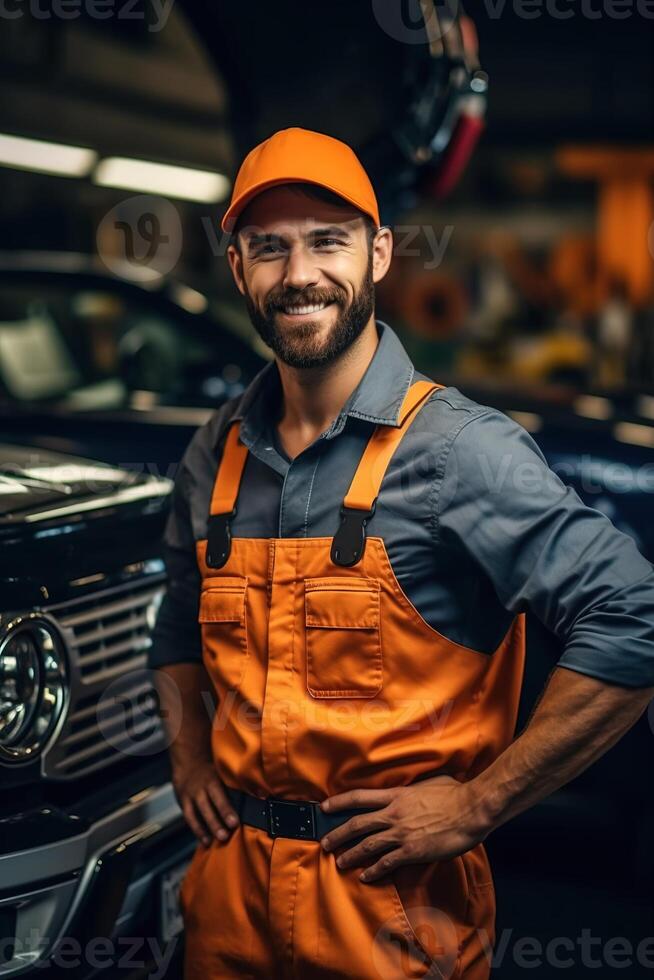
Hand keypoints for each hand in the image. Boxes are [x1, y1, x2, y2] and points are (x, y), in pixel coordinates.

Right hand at [173, 760, 239, 846]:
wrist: (188, 763)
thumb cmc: (213, 771)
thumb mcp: (223, 773)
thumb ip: (236, 785)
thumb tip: (261, 796)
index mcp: (212, 780)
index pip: (219, 796)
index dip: (226, 810)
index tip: (234, 823)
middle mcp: (200, 788)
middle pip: (207, 807)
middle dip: (215, 822)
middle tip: (225, 836)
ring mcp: (190, 796)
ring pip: (195, 814)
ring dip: (204, 829)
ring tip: (212, 842)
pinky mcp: (183, 803)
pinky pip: (189, 818)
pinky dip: (196, 830)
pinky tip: (205, 841)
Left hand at [319, 774, 483, 882]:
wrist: (470, 810)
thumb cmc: (454, 793)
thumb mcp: (429, 781)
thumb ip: (414, 787)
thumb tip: (411, 788)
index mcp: (396, 795)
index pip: (359, 797)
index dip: (339, 802)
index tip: (325, 807)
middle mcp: (394, 814)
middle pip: (357, 824)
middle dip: (338, 834)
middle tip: (325, 843)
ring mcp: (402, 834)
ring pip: (368, 846)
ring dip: (351, 855)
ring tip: (340, 862)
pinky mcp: (413, 851)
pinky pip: (388, 863)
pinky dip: (374, 871)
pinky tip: (366, 876)